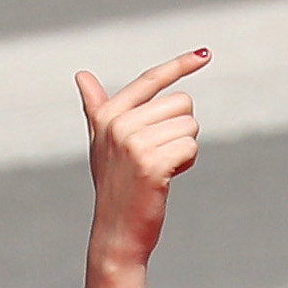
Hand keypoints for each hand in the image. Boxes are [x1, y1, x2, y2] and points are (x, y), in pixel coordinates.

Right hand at [77, 48, 208, 268]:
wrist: (117, 232)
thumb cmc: (115, 188)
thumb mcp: (101, 144)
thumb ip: (96, 109)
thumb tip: (82, 75)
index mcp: (109, 114)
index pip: (151, 79)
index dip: (180, 65)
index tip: (205, 54)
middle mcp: (119, 123)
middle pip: (181, 103)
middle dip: (181, 129)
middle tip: (161, 156)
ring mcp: (134, 143)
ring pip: (189, 126)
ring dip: (184, 149)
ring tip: (163, 169)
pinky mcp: (152, 164)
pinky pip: (190, 147)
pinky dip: (187, 163)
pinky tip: (169, 178)